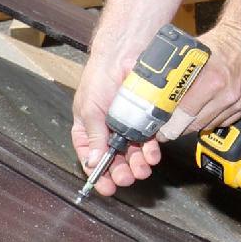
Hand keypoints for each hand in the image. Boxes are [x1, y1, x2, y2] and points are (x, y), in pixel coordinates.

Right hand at [69, 61, 161, 198]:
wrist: (126, 54)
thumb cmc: (100, 76)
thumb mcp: (90, 109)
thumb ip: (94, 137)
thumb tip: (93, 162)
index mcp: (88, 128)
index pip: (90, 157)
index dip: (97, 174)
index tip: (105, 187)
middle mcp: (107, 129)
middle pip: (114, 159)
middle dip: (120, 172)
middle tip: (126, 178)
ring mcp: (127, 125)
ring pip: (133, 153)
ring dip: (137, 164)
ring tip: (141, 169)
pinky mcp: (145, 119)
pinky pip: (149, 140)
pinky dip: (150, 151)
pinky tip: (152, 154)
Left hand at [165, 21, 240, 153]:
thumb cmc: (220, 41)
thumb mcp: (192, 52)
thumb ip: (175, 72)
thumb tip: (151, 87)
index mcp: (211, 79)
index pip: (184, 113)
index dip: (169, 125)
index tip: (160, 130)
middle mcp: (227, 93)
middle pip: (195, 124)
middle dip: (178, 129)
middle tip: (167, 130)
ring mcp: (239, 101)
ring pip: (209, 125)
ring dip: (194, 125)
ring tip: (183, 120)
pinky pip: (223, 122)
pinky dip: (211, 120)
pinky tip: (203, 113)